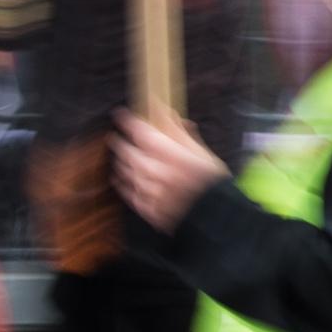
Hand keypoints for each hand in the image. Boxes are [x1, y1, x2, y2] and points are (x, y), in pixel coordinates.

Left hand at [113, 110, 226, 232]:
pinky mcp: (148, 209)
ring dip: (120, 162)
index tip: (120, 113)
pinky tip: (122, 179)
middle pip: (127, 152)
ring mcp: (149, 192)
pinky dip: (123, 184)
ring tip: (120, 157)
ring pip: (125, 172)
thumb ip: (182, 134)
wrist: (216, 218)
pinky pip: (128, 193)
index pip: (142, 132)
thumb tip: (169, 113)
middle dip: (119, 142)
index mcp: (171, 156)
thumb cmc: (212, 183)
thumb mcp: (202, 154)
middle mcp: (156, 173)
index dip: (128, 121)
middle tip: (115, 136)